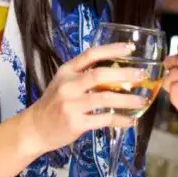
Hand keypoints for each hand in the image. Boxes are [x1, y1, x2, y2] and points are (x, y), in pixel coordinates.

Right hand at [22, 42, 149, 155]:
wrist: (35, 128)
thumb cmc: (54, 103)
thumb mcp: (64, 82)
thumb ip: (84, 75)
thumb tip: (117, 71)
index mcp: (67, 71)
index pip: (91, 54)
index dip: (112, 49)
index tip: (130, 48)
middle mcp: (68, 85)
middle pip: (100, 75)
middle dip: (124, 74)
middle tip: (142, 75)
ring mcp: (71, 105)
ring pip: (105, 99)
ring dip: (126, 99)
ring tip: (142, 100)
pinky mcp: (76, 123)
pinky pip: (103, 120)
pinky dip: (120, 119)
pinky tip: (130, 120)